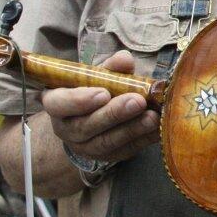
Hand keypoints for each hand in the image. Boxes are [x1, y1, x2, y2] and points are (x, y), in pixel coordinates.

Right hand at [42, 50, 159, 163]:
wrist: (95, 116)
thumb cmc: (94, 89)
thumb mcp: (98, 75)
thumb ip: (110, 68)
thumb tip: (124, 59)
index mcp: (57, 103)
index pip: (58, 104)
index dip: (79, 100)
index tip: (103, 93)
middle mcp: (67, 129)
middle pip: (86, 126)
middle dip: (114, 114)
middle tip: (137, 101)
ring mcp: (86, 147)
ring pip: (106, 142)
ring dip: (132, 129)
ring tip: (152, 116)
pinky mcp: (108, 157)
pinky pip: (125, 150)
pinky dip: (144, 139)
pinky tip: (159, 128)